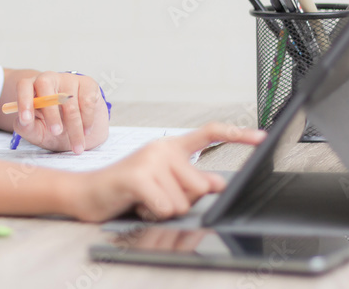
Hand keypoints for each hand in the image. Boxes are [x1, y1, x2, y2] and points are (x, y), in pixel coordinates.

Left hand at [12, 71, 108, 154]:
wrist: (82, 131)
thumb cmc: (55, 130)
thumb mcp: (38, 132)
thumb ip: (27, 128)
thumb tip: (23, 122)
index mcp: (32, 88)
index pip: (23, 85)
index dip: (23, 101)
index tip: (26, 120)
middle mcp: (49, 79)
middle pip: (45, 85)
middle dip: (50, 112)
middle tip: (56, 132)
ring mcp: (69, 79)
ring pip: (69, 100)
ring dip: (74, 127)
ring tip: (76, 146)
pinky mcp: (88, 83)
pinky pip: (86, 101)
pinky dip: (87, 120)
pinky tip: (86, 131)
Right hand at [68, 123, 265, 222]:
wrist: (87, 193)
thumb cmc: (127, 191)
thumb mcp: (164, 186)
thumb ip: (191, 183)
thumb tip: (218, 183)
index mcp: (171, 147)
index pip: (209, 134)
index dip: (236, 135)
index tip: (261, 137)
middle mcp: (162, 148)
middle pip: (201, 185)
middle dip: (184, 201)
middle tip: (158, 197)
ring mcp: (149, 159)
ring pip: (184, 200)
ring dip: (166, 210)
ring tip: (145, 200)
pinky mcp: (138, 175)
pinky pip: (167, 207)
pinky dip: (154, 213)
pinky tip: (138, 204)